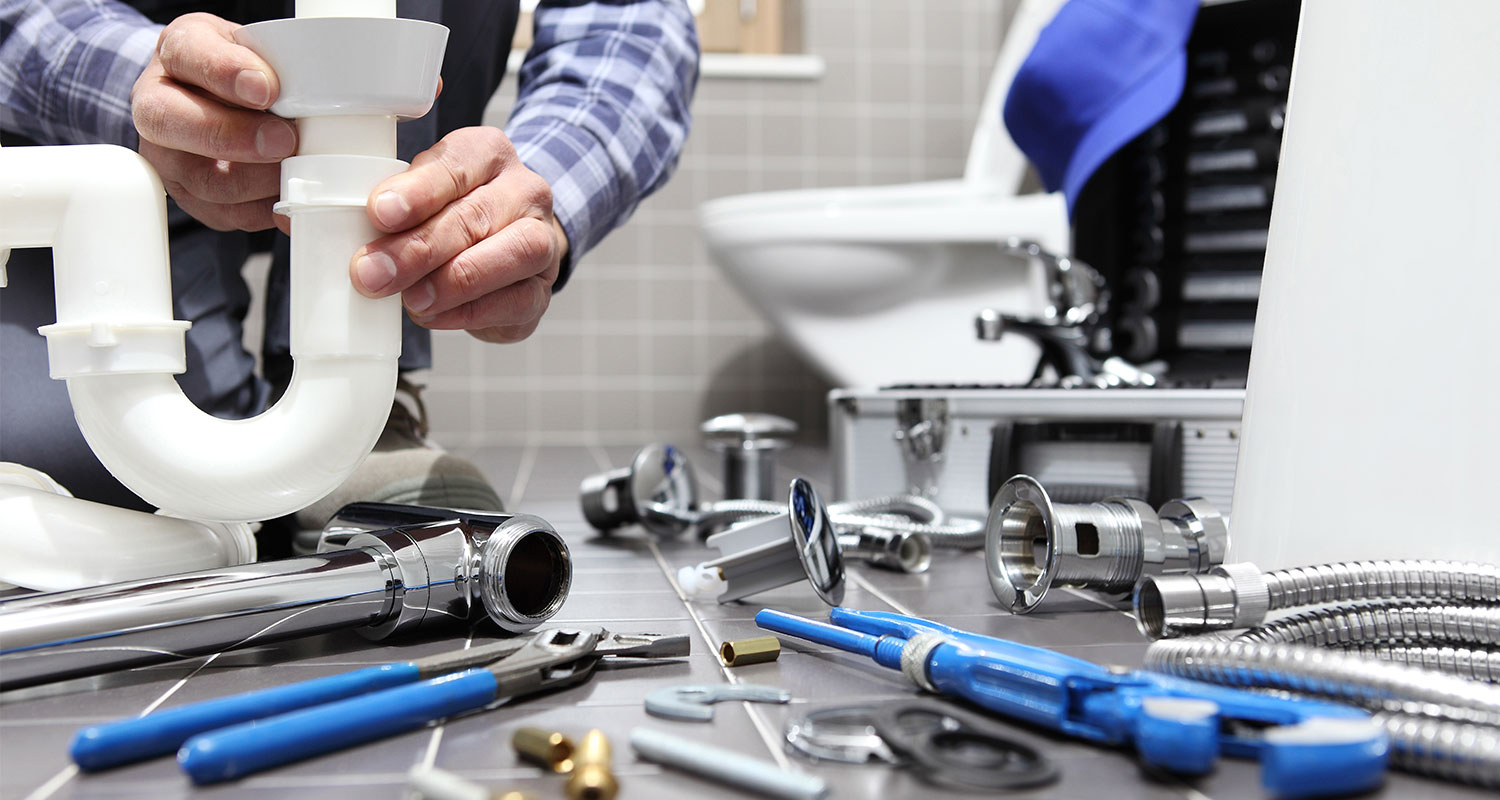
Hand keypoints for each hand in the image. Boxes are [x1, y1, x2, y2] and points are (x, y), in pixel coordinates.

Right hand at [131, 13, 293, 231]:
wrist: (218, 98)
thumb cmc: (239, 68)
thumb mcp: (254, 44)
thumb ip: (270, 60)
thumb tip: (299, 93)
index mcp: (175, 53)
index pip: (186, 54)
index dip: (225, 73)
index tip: (266, 88)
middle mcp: (158, 106)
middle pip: (173, 125)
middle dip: (235, 137)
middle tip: (284, 140)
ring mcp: (169, 158)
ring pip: (204, 180)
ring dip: (259, 180)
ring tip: (295, 168)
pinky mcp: (192, 198)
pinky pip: (226, 214)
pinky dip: (265, 208)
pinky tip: (290, 194)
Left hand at [349, 127, 567, 342]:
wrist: (508, 246)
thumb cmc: (452, 215)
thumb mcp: (419, 194)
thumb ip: (386, 206)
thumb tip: (330, 234)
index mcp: (488, 153)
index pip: (455, 165)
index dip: (417, 192)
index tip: (379, 213)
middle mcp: (525, 191)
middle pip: (476, 215)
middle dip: (419, 248)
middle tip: (373, 273)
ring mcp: (543, 241)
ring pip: (512, 255)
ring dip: (453, 281)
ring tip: (411, 299)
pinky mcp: (541, 290)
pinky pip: (515, 301)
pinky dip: (469, 312)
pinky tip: (433, 314)